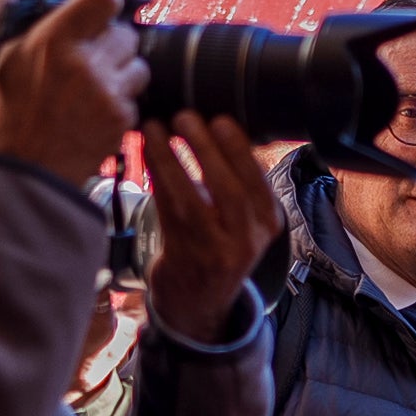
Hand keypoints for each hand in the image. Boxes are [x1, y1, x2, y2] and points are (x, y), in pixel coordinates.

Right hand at [0, 0, 142, 186]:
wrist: (20, 172)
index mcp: (53, 39)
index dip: (104, 2)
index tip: (96, 12)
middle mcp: (87, 63)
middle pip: (126, 34)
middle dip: (111, 42)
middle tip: (91, 56)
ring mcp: (109, 94)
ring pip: (139, 66)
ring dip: (123, 72)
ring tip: (96, 84)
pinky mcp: (121, 121)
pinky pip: (136, 99)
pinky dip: (121, 102)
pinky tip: (96, 110)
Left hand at [135, 115, 280, 346]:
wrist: (200, 298)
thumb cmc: (219, 242)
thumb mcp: (243, 217)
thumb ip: (239, 180)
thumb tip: (214, 123)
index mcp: (268, 223)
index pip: (257, 182)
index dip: (238, 150)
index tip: (220, 120)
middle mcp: (247, 240)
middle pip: (228, 190)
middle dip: (205, 149)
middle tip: (184, 116)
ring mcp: (215, 251)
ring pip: (191, 199)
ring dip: (170, 158)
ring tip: (154, 127)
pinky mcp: (184, 254)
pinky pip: (167, 209)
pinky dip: (156, 176)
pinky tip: (147, 151)